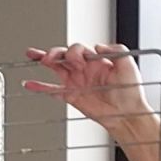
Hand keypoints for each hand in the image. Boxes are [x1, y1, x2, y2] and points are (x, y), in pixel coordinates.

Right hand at [22, 44, 157, 138]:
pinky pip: (52, 90)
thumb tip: (98, 46)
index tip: (78, 61)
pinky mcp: (72, 96)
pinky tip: (30, 83)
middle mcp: (85, 68)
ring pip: (56, 67)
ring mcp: (77, 81)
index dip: (75, 52)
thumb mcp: (127, 63)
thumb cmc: (131, 90)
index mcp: (96, 59)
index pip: (79, 49)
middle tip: (51, 57)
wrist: (128, 113)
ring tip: (35, 56)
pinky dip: (40, 87)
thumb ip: (115, 50)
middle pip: (64, 54)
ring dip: (45, 60)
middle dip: (56, 53)